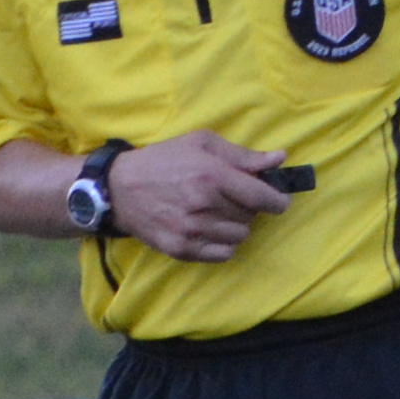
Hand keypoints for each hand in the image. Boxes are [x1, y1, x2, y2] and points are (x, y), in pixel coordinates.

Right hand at [110, 132, 299, 262]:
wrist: (120, 189)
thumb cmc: (164, 160)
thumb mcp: (202, 144)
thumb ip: (243, 155)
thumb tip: (279, 160)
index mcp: (212, 175)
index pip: (262, 197)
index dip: (278, 200)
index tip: (279, 199)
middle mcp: (203, 205)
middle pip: (251, 216)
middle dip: (248, 207)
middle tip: (231, 197)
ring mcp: (192, 231)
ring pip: (239, 236)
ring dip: (235, 225)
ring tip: (217, 212)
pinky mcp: (182, 249)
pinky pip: (223, 254)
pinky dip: (223, 243)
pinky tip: (210, 229)